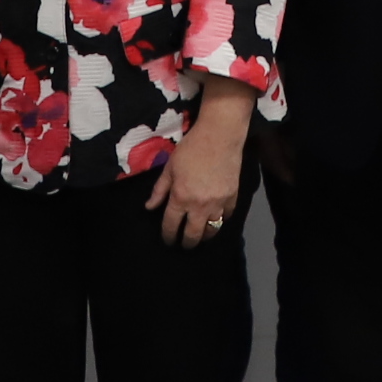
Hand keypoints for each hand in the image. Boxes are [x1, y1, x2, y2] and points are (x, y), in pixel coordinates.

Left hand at [147, 86, 254, 247]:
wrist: (220, 136)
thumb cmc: (191, 148)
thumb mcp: (170, 167)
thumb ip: (159, 190)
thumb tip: (149, 208)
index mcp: (180, 198)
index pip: (171, 226)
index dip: (168, 236)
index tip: (168, 240)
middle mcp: (199, 206)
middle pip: (192, 235)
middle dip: (187, 243)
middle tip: (184, 245)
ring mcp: (218, 204)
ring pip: (212, 231)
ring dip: (204, 236)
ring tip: (200, 236)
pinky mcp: (232, 198)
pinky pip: (226, 217)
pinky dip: (221, 221)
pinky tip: (216, 219)